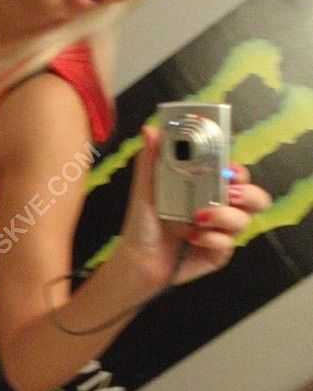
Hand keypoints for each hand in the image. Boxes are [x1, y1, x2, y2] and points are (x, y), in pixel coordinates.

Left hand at [117, 124, 271, 288]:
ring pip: (244, 220)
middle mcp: (218, 209)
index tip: (230, 168)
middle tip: (230, 193)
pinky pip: (228, 244)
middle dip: (248, 193)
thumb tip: (150, 129)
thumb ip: (151, 160)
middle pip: (254, 197)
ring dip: (225, 216)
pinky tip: (192, 238)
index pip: (235, 175)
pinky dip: (211, 239)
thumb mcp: (145, 190)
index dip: (239, 170)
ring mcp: (220, 232)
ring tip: (199, 218)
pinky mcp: (218, 254)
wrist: (137, 261)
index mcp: (205, 190)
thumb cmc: (142, 225)